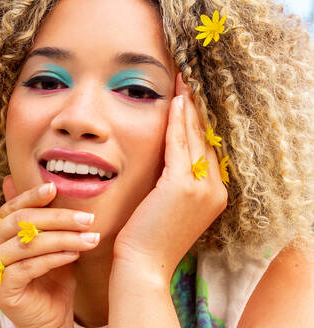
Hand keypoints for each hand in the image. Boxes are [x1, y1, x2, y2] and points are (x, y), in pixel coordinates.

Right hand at [0, 177, 99, 327]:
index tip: (56, 188)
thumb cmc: (49, 276)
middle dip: (58, 218)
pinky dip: (55, 258)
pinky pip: (30, 266)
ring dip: (64, 238)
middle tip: (88, 218)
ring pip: (29, 243)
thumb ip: (41, 216)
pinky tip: (75, 254)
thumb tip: (36, 180)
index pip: (12, 207)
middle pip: (22, 222)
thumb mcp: (48, 240)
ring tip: (91, 237)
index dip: (33, 197)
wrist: (48, 317)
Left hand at [112, 73, 227, 281]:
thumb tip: (168, 158)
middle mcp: (214, 189)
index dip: (199, 123)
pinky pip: (179, 145)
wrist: (143, 264)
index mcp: (213, 194)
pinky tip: (175, 101)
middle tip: (189, 81)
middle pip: (205, 139)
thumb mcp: (169, 207)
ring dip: (188, 107)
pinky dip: (177, 122)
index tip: (191, 99)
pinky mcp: (181, 186)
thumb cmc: (149, 238)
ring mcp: (201, 188)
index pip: (207, 150)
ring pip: (195, 138)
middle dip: (196, 108)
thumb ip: (175, 182)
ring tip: (183, 81)